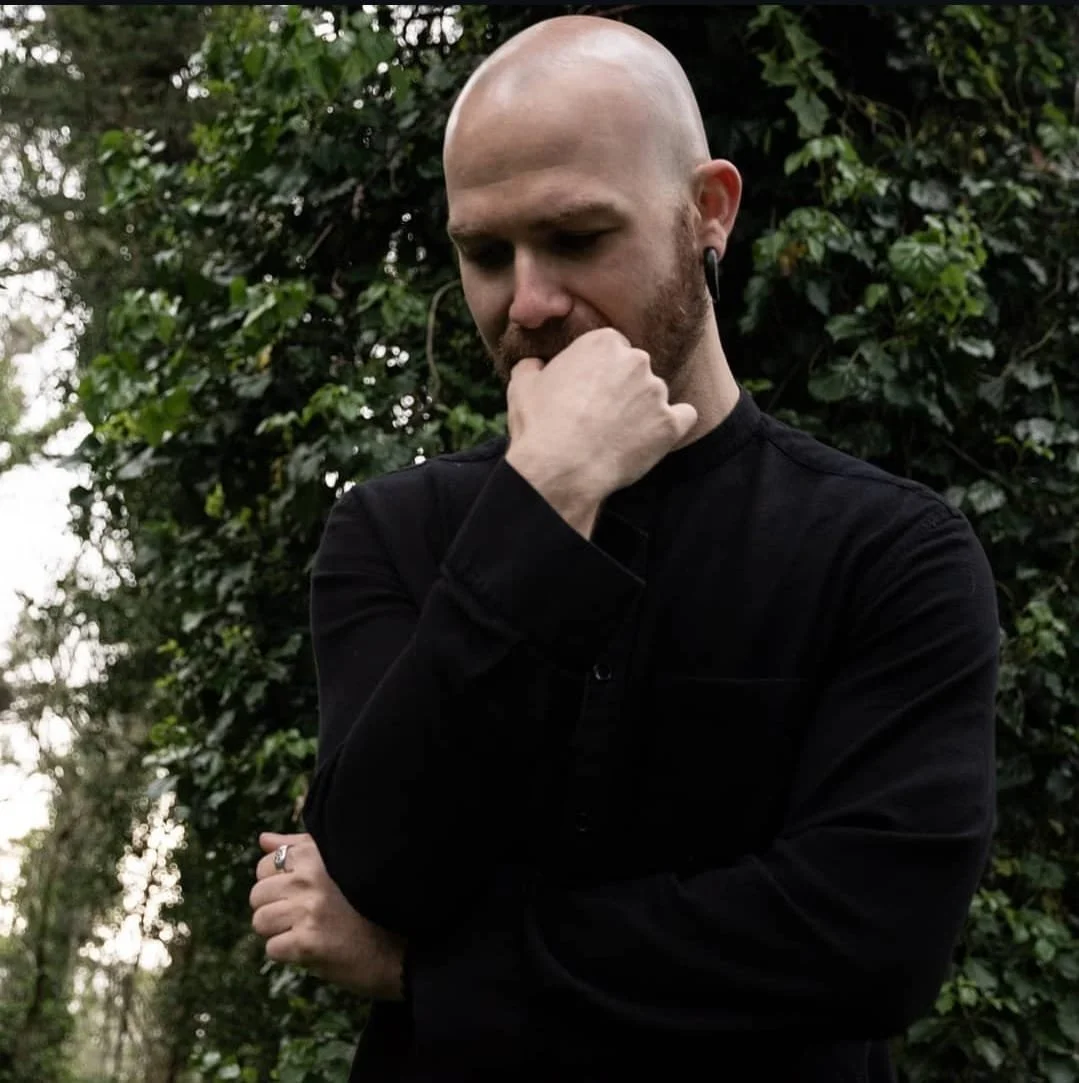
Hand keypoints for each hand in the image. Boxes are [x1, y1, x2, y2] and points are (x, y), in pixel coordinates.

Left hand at [249, 832, 405, 1000]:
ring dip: (279, 931)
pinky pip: (272, 949)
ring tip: (307, 930)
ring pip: (260, 921)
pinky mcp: (307, 942)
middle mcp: (309, 878)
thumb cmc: (368, 903)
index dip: (277, 883)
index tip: (301, 893)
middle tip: (304, 916)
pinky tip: (314, 947)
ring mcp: (308, 910)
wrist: (400, 947)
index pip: (266, 865)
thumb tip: (264, 839)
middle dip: (274, 908)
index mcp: (315, 854)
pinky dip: (289, 953)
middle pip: (257, 894)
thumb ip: (299, 848)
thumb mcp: (337, 864)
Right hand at [504, 327, 697, 521]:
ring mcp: (656, 392)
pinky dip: (672, 425)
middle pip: (636, 369)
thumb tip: (534, 365)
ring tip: (618, 435)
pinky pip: (685, 416)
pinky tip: (654, 438)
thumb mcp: (522, 387)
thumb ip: (532, 367)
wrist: (561, 468)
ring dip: (643, 410)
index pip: (611, 349)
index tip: (588, 391)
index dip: (599, 371)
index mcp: (603, 342)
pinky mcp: (670, 424)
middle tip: (602, 415)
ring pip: (656, 395)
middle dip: (623, 388)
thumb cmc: (540, 426)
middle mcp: (636, 360)